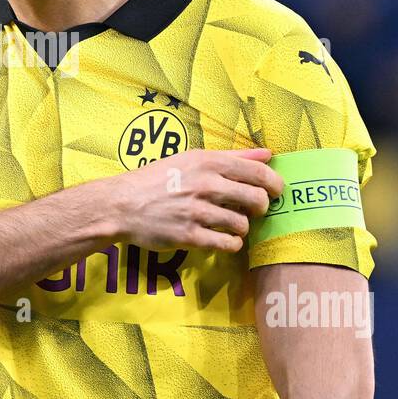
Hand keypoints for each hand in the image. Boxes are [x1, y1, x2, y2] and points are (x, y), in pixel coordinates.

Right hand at [101, 148, 283, 252]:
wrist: (122, 204)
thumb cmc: (157, 179)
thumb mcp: (192, 159)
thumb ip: (233, 157)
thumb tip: (268, 154)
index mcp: (208, 162)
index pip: (259, 174)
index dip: (275, 185)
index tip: (275, 192)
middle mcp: (206, 185)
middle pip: (257, 200)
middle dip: (260, 208)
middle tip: (251, 210)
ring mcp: (198, 212)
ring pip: (243, 224)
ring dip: (242, 227)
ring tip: (229, 224)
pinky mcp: (190, 236)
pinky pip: (227, 244)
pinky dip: (231, 243)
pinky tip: (222, 238)